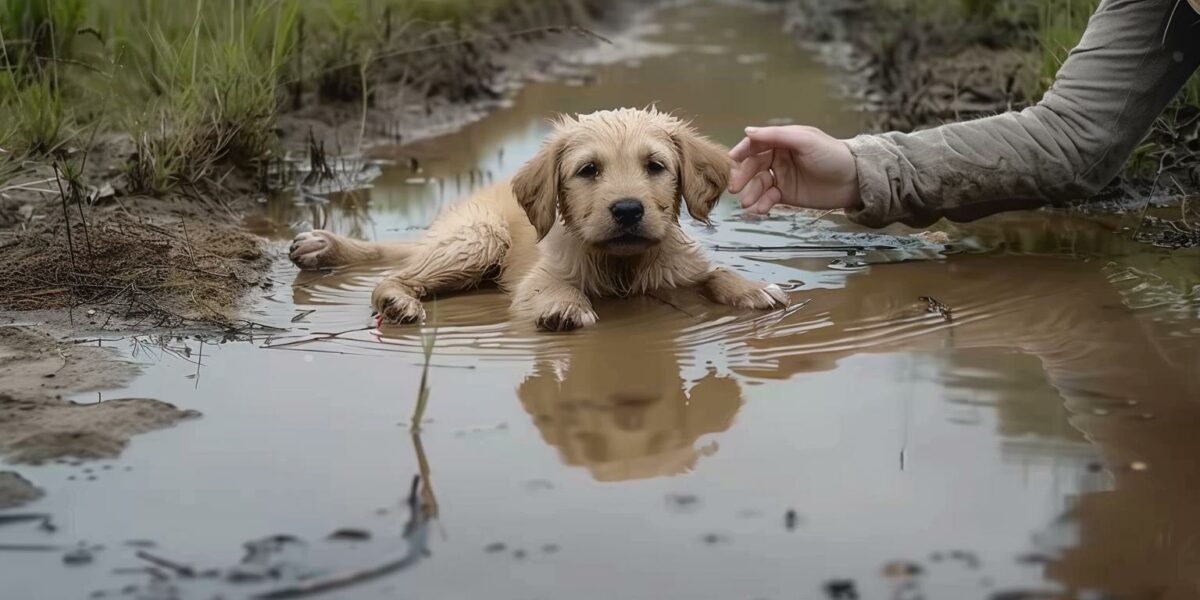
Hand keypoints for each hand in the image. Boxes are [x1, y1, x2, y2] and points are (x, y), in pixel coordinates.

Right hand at [728, 125, 860, 213]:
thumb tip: (748, 131)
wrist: (854, 181)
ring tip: (747, 204)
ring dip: (751, 193)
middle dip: (743, 177)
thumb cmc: (833, 155)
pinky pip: (768, 198)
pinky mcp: (787, 195)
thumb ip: (776, 135)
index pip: (757, 144)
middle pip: (754, 166)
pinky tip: (761, 209)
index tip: (732, 160)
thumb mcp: (805, 140)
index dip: (743, 151)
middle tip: (735, 187)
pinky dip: (762, 204)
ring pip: (759, 184)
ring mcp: (782, 177)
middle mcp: (779, 157)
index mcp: (783, 141)